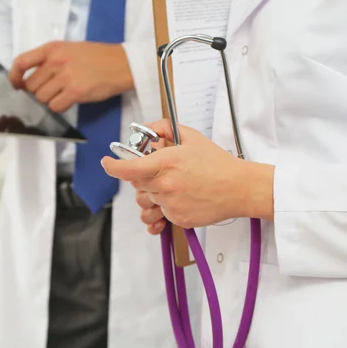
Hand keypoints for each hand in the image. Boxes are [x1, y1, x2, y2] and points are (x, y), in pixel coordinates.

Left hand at [8, 41, 133, 111]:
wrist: (122, 64)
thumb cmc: (98, 57)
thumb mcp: (70, 49)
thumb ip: (50, 60)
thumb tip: (31, 78)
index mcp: (53, 48)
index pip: (22, 61)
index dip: (14, 76)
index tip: (16, 84)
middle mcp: (56, 61)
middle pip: (31, 85)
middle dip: (39, 91)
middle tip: (53, 90)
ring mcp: (65, 77)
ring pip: (42, 98)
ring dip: (50, 100)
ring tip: (64, 93)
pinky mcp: (75, 92)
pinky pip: (55, 106)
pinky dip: (60, 106)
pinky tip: (70, 100)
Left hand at [101, 119, 274, 230]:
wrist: (239, 188)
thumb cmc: (218, 164)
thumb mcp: (192, 137)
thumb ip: (166, 129)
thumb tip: (149, 130)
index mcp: (166, 163)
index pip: (128, 169)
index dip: (113, 167)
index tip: (107, 163)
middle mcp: (165, 185)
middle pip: (136, 185)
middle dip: (141, 177)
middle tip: (159, 172)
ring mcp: (171, 204)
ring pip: (147, 201)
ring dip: (153, 194)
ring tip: (172, 187)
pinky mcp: (178, 219)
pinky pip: (161, 214)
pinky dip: (166, 207)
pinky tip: (180, 199)